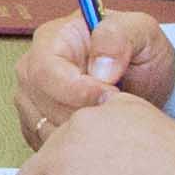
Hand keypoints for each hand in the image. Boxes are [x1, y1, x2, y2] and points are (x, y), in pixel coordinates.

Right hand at [11, 8, 174, 139]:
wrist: (144, 78)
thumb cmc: (139, 50)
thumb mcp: (142, 31)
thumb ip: (118, 38)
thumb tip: (99, 67)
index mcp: (52, 38)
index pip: (47, 72)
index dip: (78, 90)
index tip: (112, 96)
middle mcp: (32, 67)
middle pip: (43, 102)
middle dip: (84, 112)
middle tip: (116, 109)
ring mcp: (30, 97)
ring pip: (44, 127)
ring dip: (81, 129)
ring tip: (110, 117)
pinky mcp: (36, 123)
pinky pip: (47, 143)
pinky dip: (76, 144)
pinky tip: (99, 130)